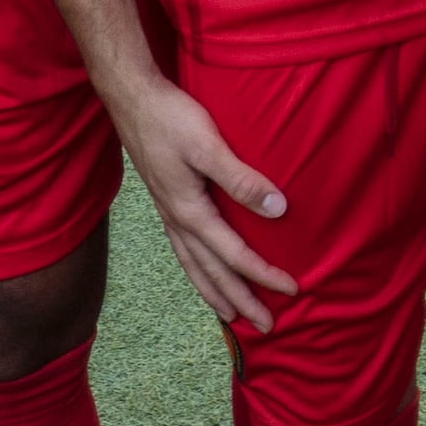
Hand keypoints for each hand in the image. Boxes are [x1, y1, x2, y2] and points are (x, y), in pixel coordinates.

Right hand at [102, 70, 297, 331]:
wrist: (131, 98)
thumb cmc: (170, 118)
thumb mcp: (209, 145)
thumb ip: (242, 179)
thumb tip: (277, 209)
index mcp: (189, 211)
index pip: (235, 254)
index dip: (264, 275)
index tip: (293, 289)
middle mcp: (177, 220)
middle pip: (211, 273)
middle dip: (239, 301)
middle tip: (265, 327)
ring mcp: (167, 213)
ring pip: (192, 266)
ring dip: (214, 293)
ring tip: (230, 315)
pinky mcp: (165, 202)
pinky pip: (183, 251)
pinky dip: (196, 271)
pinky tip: (203, 271)